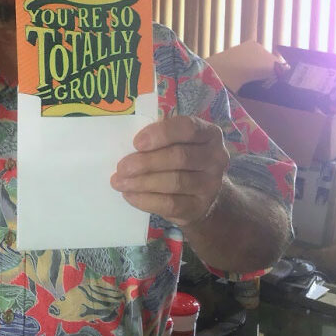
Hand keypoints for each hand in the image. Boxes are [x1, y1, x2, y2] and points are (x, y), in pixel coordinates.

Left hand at [110, 116, 229, 226]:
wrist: (202, 197)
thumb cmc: (182, 162)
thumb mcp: (177, 143)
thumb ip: (159, 139)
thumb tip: (127, 145)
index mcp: (209, 134)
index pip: (188, 128)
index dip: (161, 133)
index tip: (137, 142)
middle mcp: (216, 158)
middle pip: (179, 157)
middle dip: (146, 162)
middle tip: (122, 167)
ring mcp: (211, 185)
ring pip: (174, 182)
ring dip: (142, 182)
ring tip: (120, 182)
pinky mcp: (199, 208)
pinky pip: (170, 204)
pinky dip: (145, 200)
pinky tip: (129, 195)